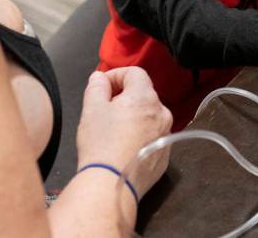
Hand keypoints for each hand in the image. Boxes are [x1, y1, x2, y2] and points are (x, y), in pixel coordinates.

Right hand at [76, 67, 172, 197]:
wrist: (111, 184)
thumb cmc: (101, 146)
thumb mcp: (92, 109)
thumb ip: (96, 87)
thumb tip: (100, 78)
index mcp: (145, 97)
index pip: (135, 73)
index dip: (116, 75)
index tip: (102, 86)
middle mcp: (161, 113)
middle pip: (143, 94)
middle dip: (123, 97)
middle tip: (104, 109)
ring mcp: (165, 134)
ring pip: (149, 116)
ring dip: (133, 116)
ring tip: (112, 131)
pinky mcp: (165, 154)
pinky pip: (152, 136)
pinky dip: (139, 135)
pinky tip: (123, 147)